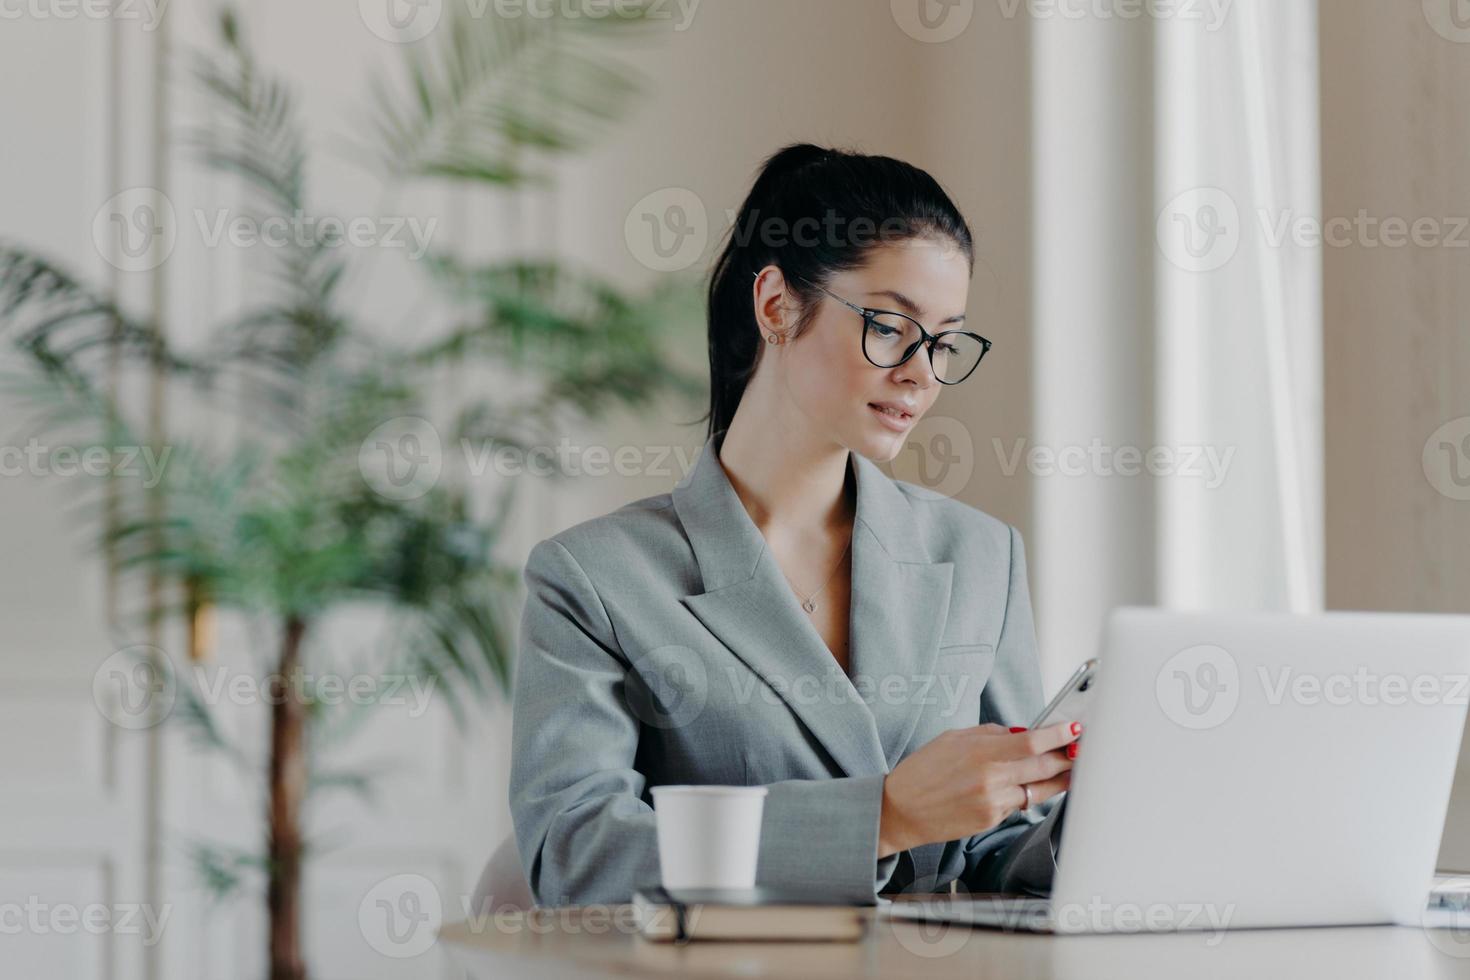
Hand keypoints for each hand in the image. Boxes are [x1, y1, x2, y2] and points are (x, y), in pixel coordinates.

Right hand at [877, 721, 1080, 857]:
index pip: (1032, 742)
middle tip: (1080, 749)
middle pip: (1044, 766)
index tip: (1075, 729)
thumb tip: (1020, 733)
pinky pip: (1018, 805)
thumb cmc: (922, 771)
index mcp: (980, 752)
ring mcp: (993, 803)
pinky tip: (1025, 787)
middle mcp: (990, 778)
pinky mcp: (991, 820)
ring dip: (1055, 779)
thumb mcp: (952, 738)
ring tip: (1067, 769)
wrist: (900, 811)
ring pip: (1038, 790)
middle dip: (1067, 757)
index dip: (1059, 735)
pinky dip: (1025, 795)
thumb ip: (990, 734)